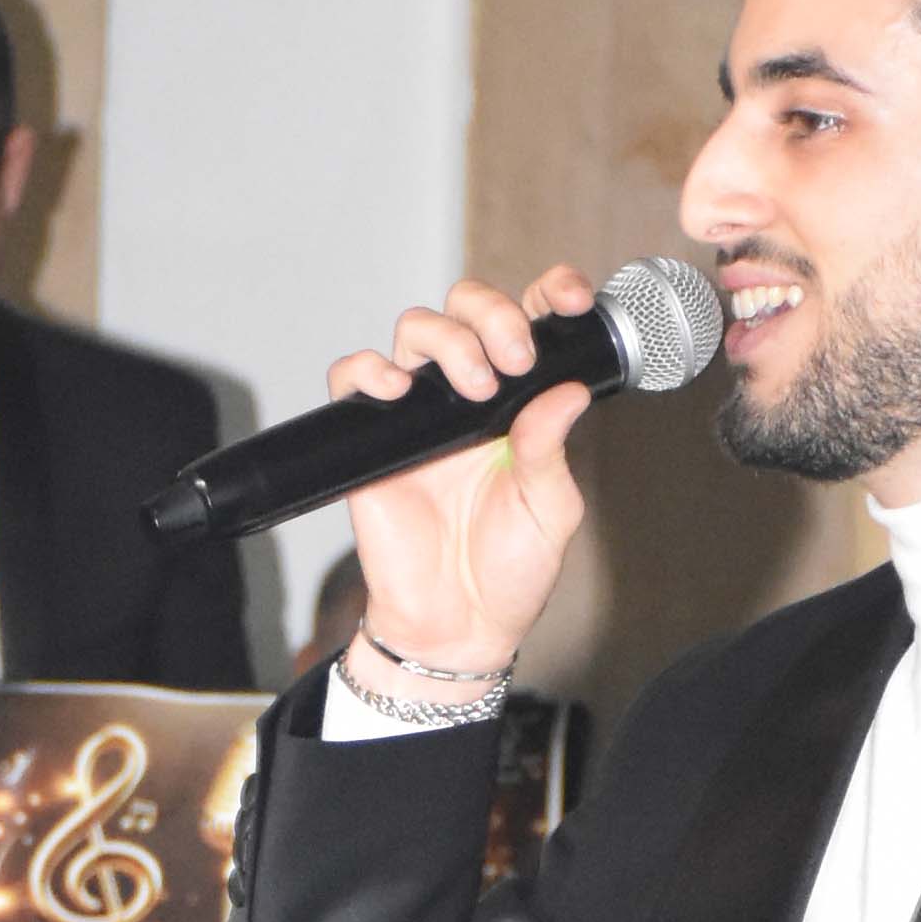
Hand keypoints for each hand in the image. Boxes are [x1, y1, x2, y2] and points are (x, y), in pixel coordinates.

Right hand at [331, 268, 597, 686]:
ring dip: (448, 341)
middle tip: (514, 359)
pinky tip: (397, 391)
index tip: (567, 300)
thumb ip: (551, 448)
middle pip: (467, 309)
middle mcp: (467, 397)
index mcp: (519, 404)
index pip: (530, 323)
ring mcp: (418, 414)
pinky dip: (368, 369)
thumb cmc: (507, 573)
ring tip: (472, 389)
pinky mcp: (371, 439)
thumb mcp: (549, 511)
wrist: (456, 627)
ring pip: (416, 328)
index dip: (548, 294)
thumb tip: (568, 390)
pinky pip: (352, 377)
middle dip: (493, 315)